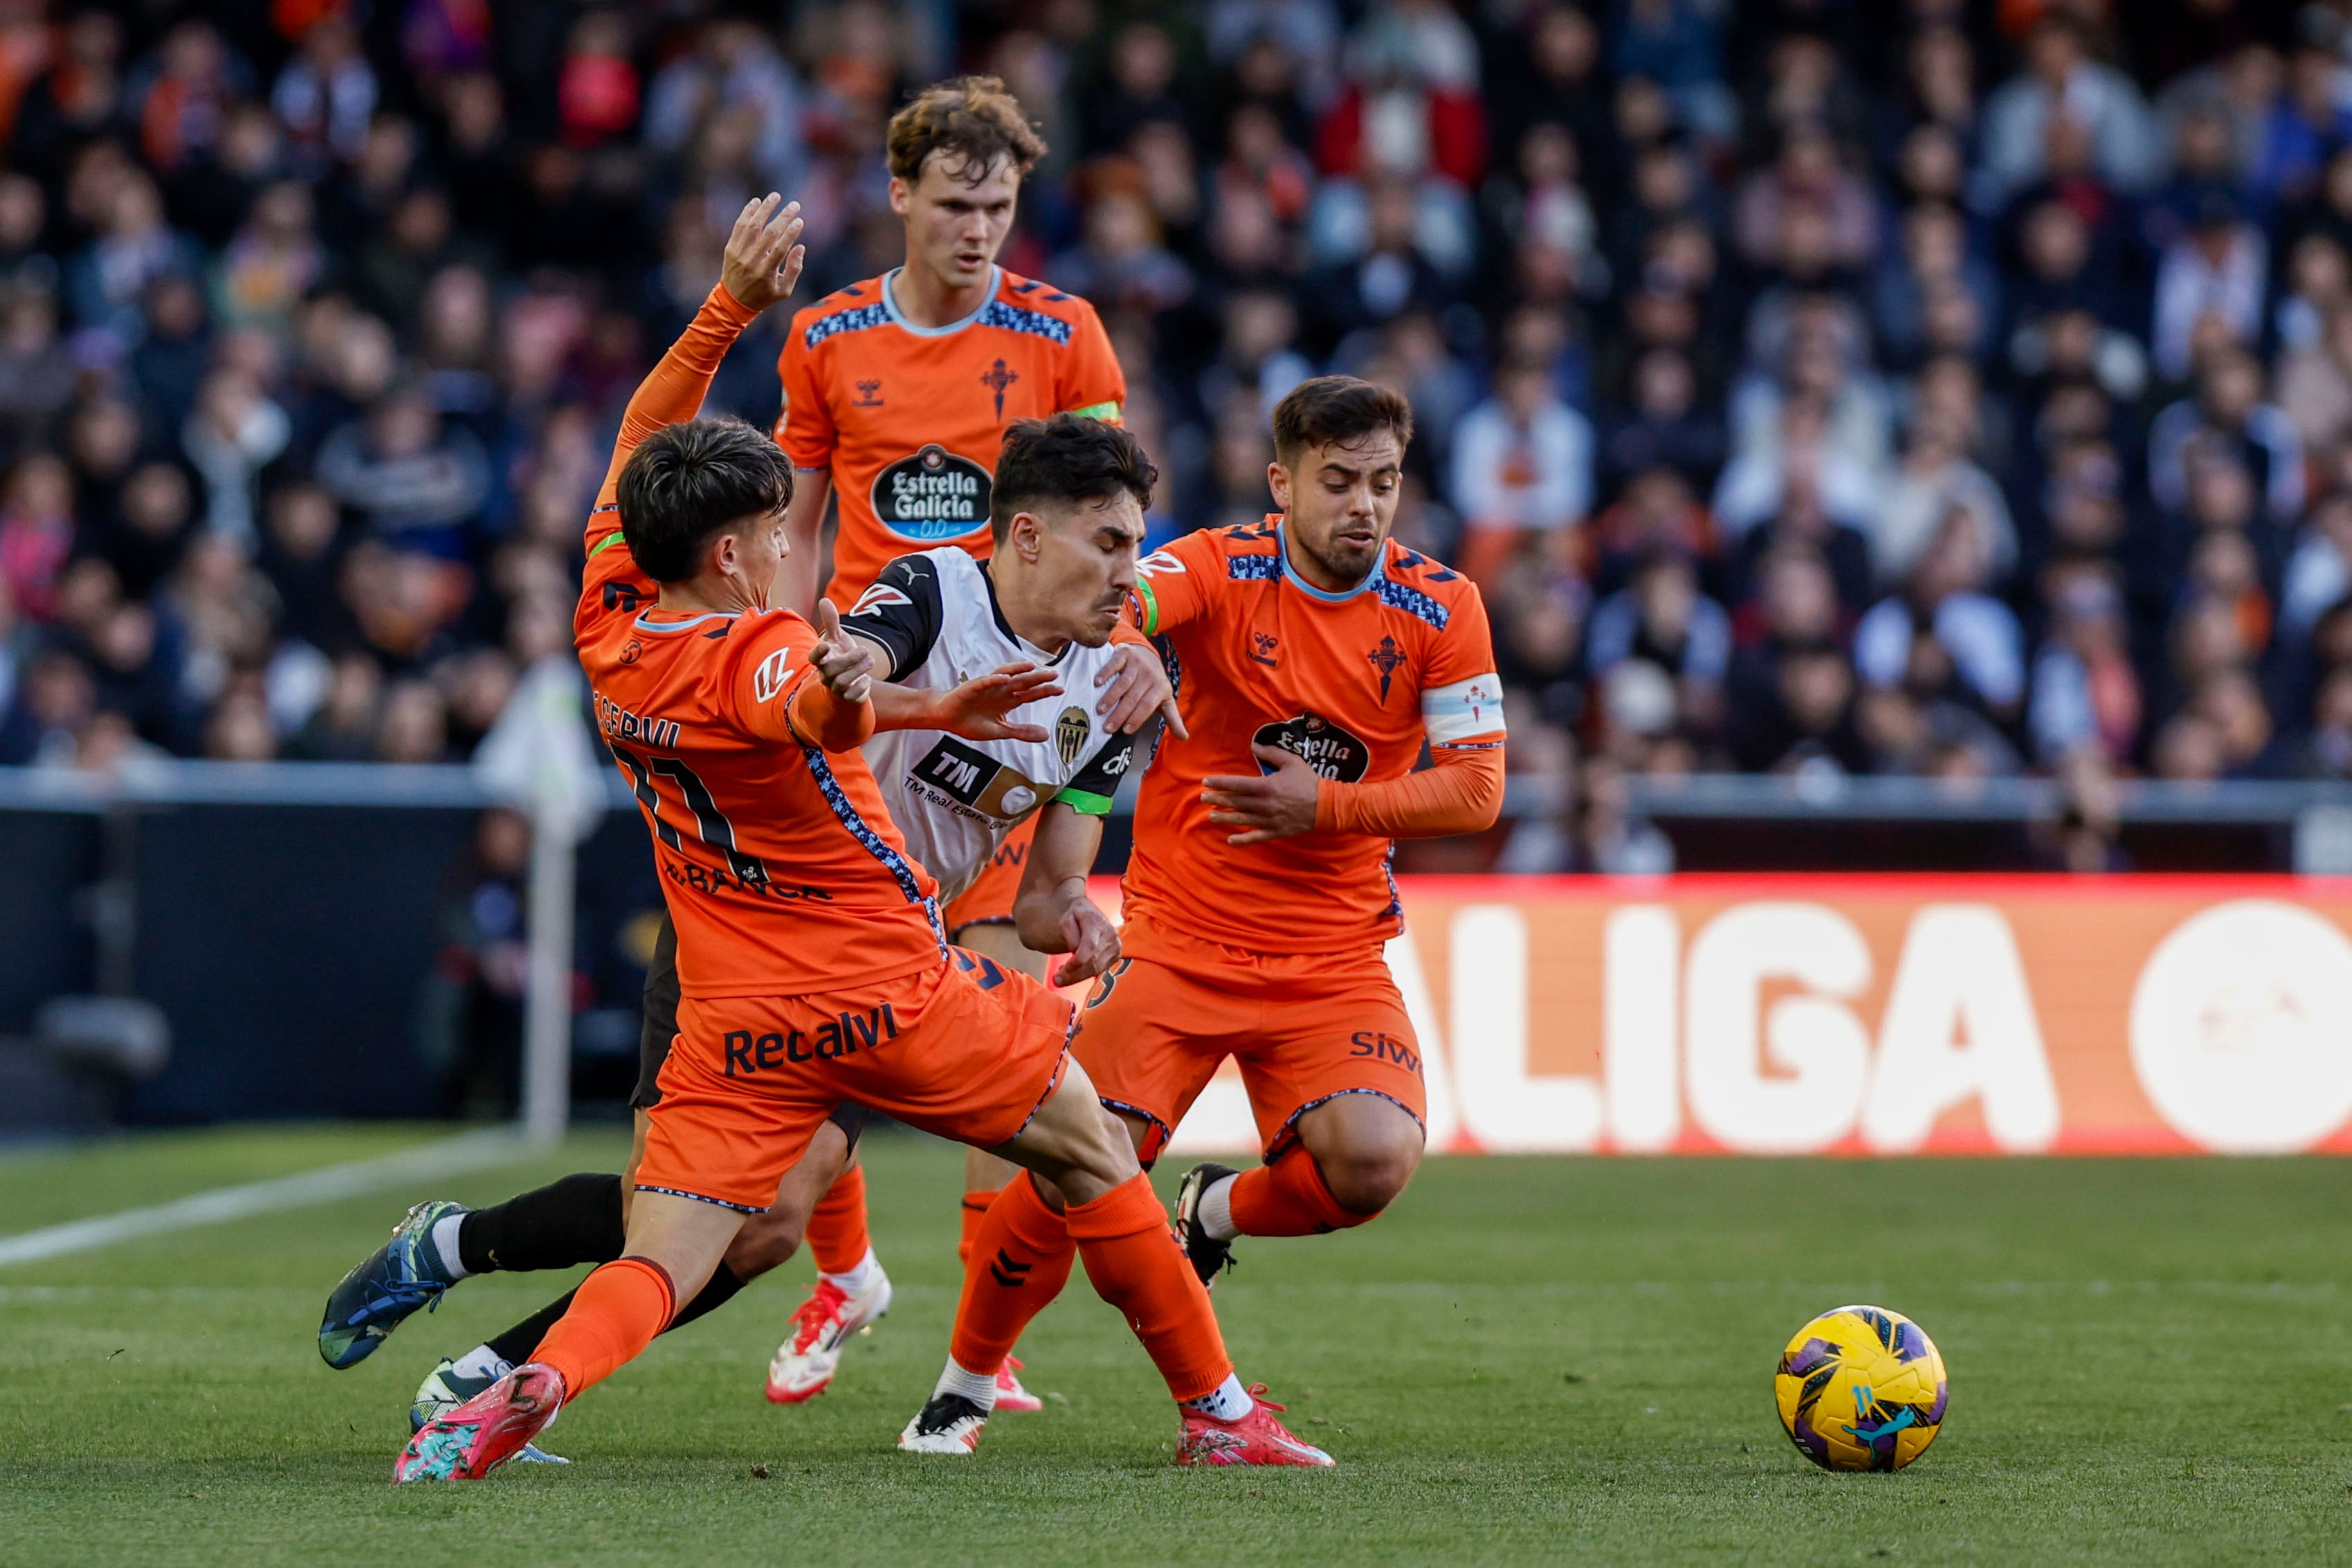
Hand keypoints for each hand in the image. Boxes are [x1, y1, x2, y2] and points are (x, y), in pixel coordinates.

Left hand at [720, 194, 805, 312]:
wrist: (734, 301)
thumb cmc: (764, 295)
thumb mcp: (783, 290)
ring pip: (752, 226)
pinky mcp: (730, 248)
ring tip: (775, 196)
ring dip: (764, 209)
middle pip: (769, 234)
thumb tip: (801, 247)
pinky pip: (739, 226)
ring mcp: (739, 254)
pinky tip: (756, 202)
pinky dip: (747, 212)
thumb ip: (794, 269)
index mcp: (766, 273)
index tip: (800, 220)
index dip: (791, 233)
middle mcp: (751, 262)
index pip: (780, 249)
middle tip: (794, 205)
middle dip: (783, 217)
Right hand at [809, 599, 871, 703]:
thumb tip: (824, 600)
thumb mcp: (837, 638)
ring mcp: (836, 687)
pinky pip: (852, 696)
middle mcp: (826, 674)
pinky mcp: (848, 697)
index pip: (814, 657)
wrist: (850, 679)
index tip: (826, 644)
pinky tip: (867, 678)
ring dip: (858, 670)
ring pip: (843, 682)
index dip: (818, 652)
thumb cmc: (840, 656)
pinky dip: (861, 687)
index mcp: (822, 660)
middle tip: (865, 650)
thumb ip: (831, 621)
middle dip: (849, 659)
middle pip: (832, 669)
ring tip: (870, 660)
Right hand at [934, 661, 1060, 742]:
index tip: (1061, 689)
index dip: (1045, 691)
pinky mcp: (972, 687)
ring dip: (1018, 671)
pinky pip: (984, 682)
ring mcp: (987, 687)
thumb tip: (1047, 735)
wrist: (946, 718)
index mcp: (1008, 701)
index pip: (1030, 694)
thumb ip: (1022, 732)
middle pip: (1022, 683)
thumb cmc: (971, 722)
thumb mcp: (1000, 731)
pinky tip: (1004, 677)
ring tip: (1031, 667)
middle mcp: (1000, 691)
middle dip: (1038, 678)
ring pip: (1005, 676)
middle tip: (1055, 674)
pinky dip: (993, 679)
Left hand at [1050, 900, 1120, 986]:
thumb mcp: (1065, 920)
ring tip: (1061, 976)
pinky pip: (1099, 971)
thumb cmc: (1074, 917)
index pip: (1089, 946)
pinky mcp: (1116, 955)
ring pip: (1096, 969)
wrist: (1089, 915)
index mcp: (1097, 921)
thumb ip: (1069, 934)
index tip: (1061, 970)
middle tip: (1056, 980)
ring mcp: (1116, 945)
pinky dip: (1084, 974)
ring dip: (1077, 976)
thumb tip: (1075, 951)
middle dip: (1073, 974)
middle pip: (1093, 961)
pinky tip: (1073, 971)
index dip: (1076, 962)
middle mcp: (1110, 933)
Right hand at [1096, 641, 1186, 737]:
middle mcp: (1150, 674)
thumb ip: (1173, 719)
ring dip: (1110, 697)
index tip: (1125, 731)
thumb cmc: (1154, 683)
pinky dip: (1105, 673)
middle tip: (1107, 727)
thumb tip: (1184, 738)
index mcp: (1161, 688)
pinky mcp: (1125, 653)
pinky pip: (1114, 664)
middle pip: (1133, 697)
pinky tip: (1097, 683)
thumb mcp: (1166, 699)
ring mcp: (1137, 662)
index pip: (1148, 705)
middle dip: (1120, 714)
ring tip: (1100, 710)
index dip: (1137, 718)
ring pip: (1123, 682)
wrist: (1147, 653)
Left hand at [1201, 743, 1321, 845]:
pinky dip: (1242, 840)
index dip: (1220, 783)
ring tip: (1211, 816)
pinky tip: (1230, 840)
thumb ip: (1272, 753)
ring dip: (1225, 818)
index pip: (1237, 785)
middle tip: (1203, 798)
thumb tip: (1254, 746)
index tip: (1206, 782)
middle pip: (1236, 802)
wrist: (1326, 805)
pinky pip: (1256, 837)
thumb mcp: (1292, 761)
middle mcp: (1264, 804)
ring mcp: (1269, 820)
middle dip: (1218, 800)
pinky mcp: (1275, 831)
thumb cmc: (1308, 781)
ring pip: (1242, 820)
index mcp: (1267, 786)